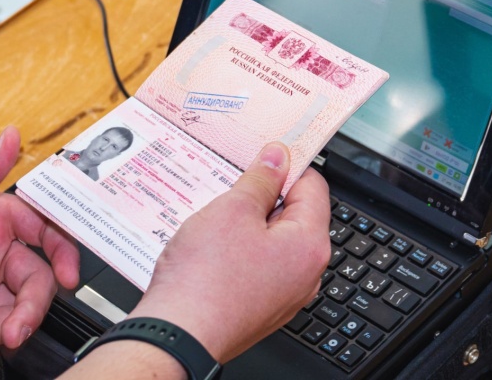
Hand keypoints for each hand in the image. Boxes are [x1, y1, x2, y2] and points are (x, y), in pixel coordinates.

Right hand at [127, 142, 330, 362]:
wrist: (178, 335)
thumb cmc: (204, 281)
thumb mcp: (233, 210)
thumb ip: (260, 180)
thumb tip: (277, 158)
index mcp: (309, 246)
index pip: (313, 187)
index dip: (288, 166)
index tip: (266, 156)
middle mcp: (305, 273)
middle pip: (294, 215)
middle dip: (264, 196)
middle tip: (232, 185)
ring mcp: (284, 294)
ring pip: (273, 241)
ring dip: (248, 223)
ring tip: (216, 217)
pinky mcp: (262, 306)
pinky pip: (258, 265)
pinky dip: (239, 250)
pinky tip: (212, 246)